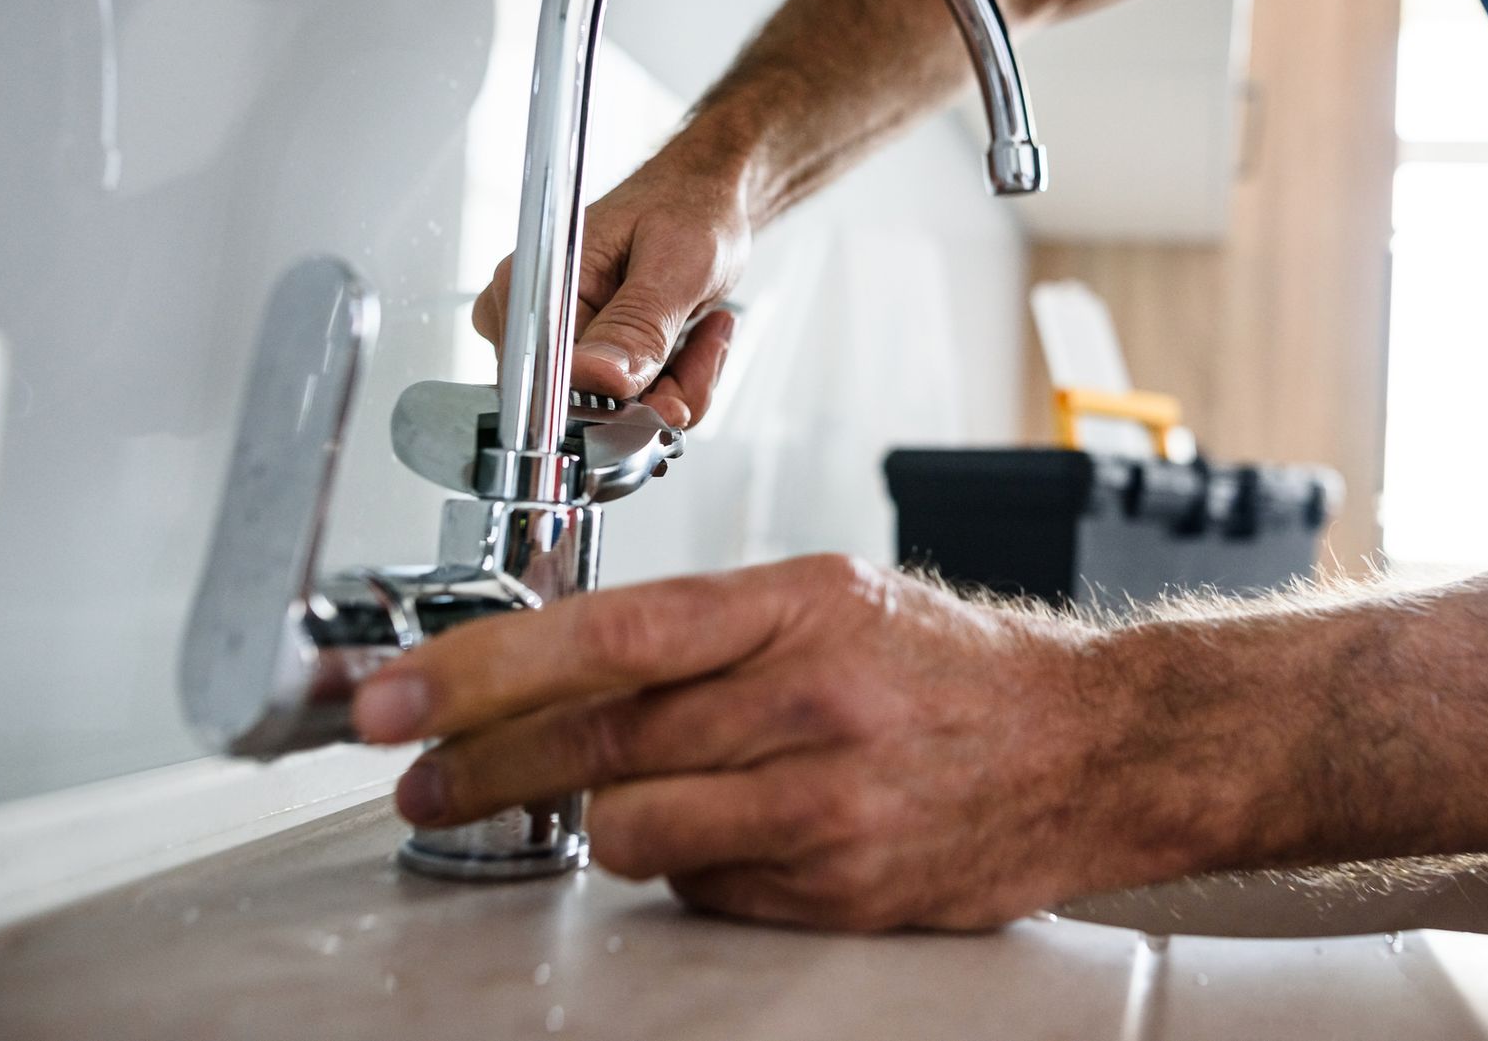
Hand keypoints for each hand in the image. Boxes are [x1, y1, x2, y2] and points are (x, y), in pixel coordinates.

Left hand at [350, 557, 1217, 929]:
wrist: (1092, 744)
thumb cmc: (956, 663)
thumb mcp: (835, 597)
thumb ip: (709, 630)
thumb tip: (566, 670)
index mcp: (802, 605)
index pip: (610, 637)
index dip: (483, 669)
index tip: (395, 697)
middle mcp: (812, 702)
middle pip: (600, 741)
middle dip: (483, 765)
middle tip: (423, 781)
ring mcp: (830, 805)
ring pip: (638, 831)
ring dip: (600, 820)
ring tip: (621, 799)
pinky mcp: (843, 890)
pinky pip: (705, 892)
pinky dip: (690, 867)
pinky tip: (732, 832)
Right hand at [471, 148, 751, 426]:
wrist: (705, 197)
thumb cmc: (689, 207)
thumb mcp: (674, 263)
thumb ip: (638, 325)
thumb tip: (600, 379)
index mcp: (533, 285)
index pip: (554, 385)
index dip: (620, 403)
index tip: (675, 396)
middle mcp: (535, 321)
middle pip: (593, 408)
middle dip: (665, 391)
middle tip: (707, 341)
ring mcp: (562, 345)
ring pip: (624, 414)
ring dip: (682, 383)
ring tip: (707, 330)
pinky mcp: (593, 361)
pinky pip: (638, 405)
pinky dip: (680, 381)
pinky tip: (699, 337)